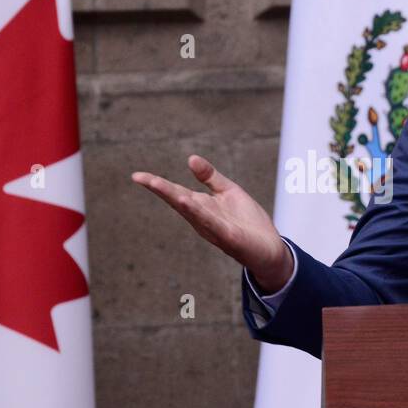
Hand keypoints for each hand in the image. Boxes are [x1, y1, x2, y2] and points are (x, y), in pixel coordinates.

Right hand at [131, 154, 293, 293]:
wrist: (270, 249)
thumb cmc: (248, 223)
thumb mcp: (229, 192)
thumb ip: (210, 177)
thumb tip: (190, 158)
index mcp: (201, 207)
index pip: (175, 193)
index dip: (157, 184)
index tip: (137, 175)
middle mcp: (202, 219)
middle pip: (178, 201)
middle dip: (160, 189)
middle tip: (138, 177)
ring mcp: (214, 229)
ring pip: (192, 212)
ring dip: (176, 198)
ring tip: (159, 185)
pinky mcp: (229, 237)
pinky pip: (212, 224)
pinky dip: (200, 214)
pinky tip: (189, 203)